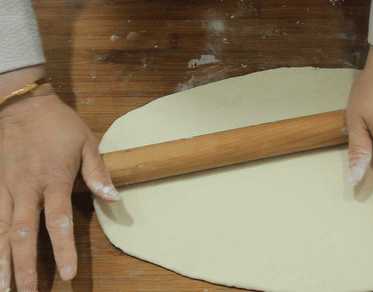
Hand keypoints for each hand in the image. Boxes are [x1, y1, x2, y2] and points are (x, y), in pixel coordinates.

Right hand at [0, 66, 118, 290]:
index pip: (58, 222)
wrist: (20, 102)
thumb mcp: (86, 142)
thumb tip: (114, 199)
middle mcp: (26, 189)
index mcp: (53, 180)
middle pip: (23, 235)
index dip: (63, 249)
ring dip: (1, 261)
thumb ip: (98, 173)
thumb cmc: (58, 123)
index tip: (67, 274)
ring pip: (1, 230)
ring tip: (2, 288)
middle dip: (23, 267)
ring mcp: (6, 188)